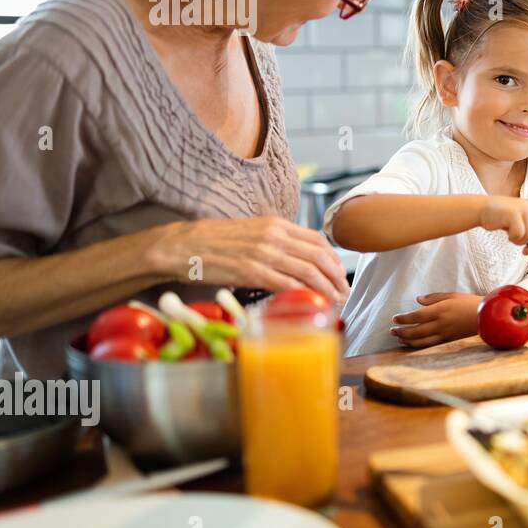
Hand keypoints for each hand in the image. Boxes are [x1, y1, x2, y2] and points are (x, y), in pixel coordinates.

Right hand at [152, 216, 348, 300]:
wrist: (183, 246)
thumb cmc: (216, 241)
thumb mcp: (252, 232)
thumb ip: (276, 241)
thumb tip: (297, 257)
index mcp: (276, 225)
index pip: (317, 240)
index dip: (334, 259)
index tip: (340, 274)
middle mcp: (274, 236)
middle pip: (319, 257)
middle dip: (337, 277)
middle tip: (344, 292)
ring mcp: (263, 253)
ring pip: (307, 271)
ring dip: (326, 288)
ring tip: (334, 301)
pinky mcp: (251, 271)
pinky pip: (285, 284)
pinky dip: (302, 294)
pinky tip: (310, 303)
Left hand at [391, 292, 482, 347]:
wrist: (487, 317)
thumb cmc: (470, 303)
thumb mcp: (452, 295)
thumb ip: (434, 298)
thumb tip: (418, 300)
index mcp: (440, 310)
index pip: (416, 316)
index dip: (403, 318)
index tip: (394, 318)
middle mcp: (440, 324)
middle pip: (415, 331)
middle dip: (401, 331)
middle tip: (392, 330)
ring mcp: (444, 335)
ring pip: (421, 341)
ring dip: (407, 341)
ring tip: (399, 338)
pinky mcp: (449, 341)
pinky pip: (430, 346)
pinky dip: (418, 346)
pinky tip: (412, 345)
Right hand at [478, 197, 527, 258]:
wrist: (484, 209)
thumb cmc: (504, 219)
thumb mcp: (524, 223)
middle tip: (525, 252)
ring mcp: (524, 209)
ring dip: (520, 242)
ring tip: (513, 236)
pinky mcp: (513, 213)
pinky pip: (519, 234)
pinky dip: (513, 238)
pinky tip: (507, 232)